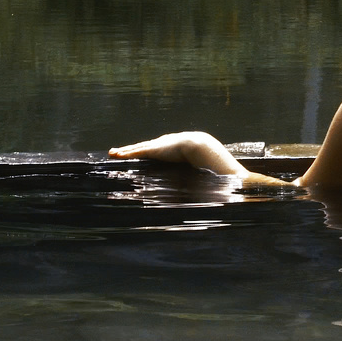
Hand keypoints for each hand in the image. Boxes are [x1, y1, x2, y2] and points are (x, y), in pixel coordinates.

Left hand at [108, 131, 246, 175]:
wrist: (206, 149)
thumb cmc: (213, 163)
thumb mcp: (208, 173)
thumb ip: (211, 182)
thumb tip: (228, 196)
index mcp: (181, 149)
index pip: (165, 152)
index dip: (156, 155)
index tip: (149, 159)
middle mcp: (170, 144)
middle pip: (149, 148)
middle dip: (136, 151)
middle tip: (124, 155)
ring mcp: (162, 145)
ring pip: (140, 149)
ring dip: (127, 152)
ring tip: (113, 154)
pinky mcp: (155, 148)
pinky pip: (137, 151)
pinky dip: (126, 152)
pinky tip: (115, 154)